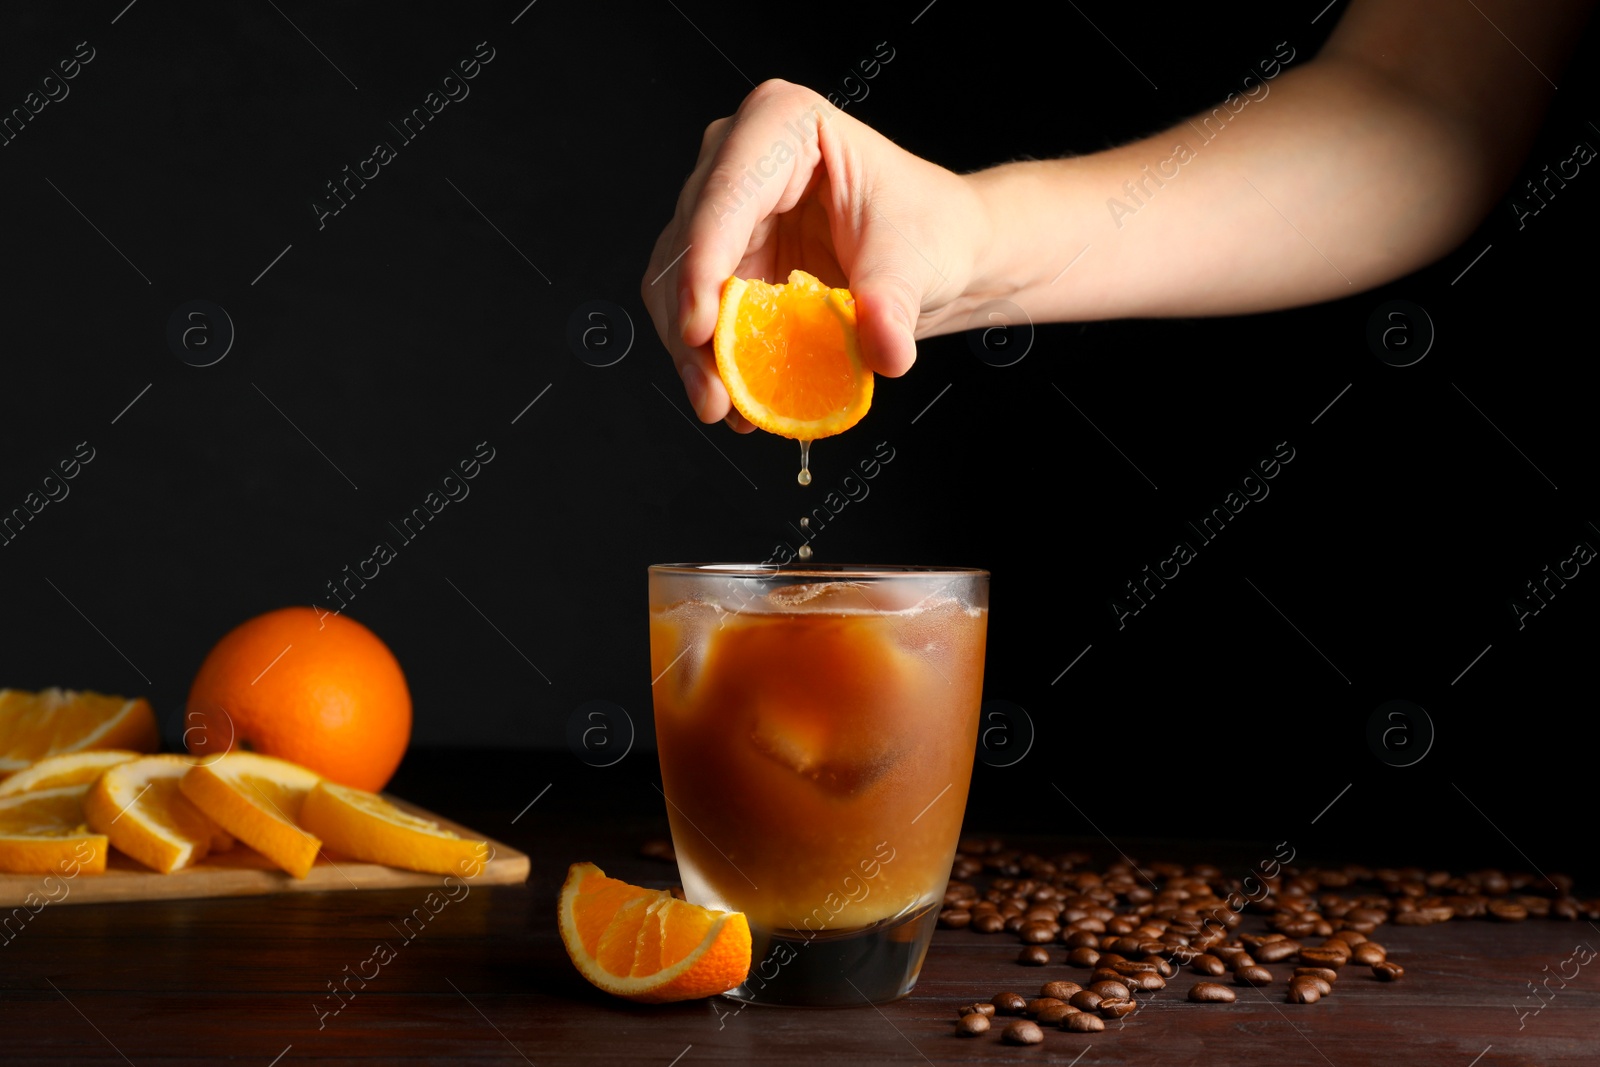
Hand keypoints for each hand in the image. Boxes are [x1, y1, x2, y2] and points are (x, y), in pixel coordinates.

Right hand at [642, 79, 988, 426]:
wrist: (935, 250)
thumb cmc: (926, 226)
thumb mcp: (914, 261)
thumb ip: (892, 305)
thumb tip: (883, 350)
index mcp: (783, 122)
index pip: (725, 194)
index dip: (703, 264)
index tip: (702, 330)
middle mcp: (737, 157)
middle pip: (687, 243)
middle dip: (693, 324)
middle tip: (716, 393)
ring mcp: (723, 209)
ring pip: (676, 282)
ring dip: (693, 351)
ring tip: (725, 407)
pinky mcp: (723, 257)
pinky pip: (695, 309)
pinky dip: (709, 356)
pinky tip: (733, 396)